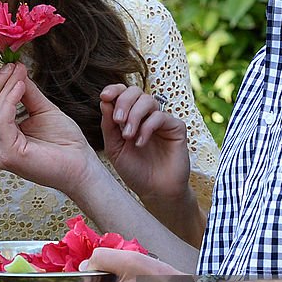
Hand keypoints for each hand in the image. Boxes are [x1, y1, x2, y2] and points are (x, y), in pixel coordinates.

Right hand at [0, 63, 96, 191]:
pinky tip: (20, 86)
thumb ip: (28, 93)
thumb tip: (16, 70)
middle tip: (12, 65)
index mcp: (4, 140)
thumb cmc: (67, 144)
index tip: (11, 65)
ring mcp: (1, 154)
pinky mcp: (9, 155)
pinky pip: (2, 121)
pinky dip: (9, 101)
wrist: (82, 165)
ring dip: (5, 88)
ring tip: (18, 72)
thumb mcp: (43, 110)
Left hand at [100, 84, 190, 202]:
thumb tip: (104, 101)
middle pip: (135, 92)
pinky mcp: (176, 128)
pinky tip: (140, 143)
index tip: (105, 97)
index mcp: (130, 117)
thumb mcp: (114, 148)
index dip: (114, 90)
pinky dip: (147, 127)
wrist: (154, 191)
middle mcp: (146, 115)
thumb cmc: (134, 171)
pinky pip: (161, 117)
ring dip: (135, 115)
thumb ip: (109, 126)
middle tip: (118, 121)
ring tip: (128, 136)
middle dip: (124, 102)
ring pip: (148, 101)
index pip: (123, 93)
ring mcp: (162, 120)